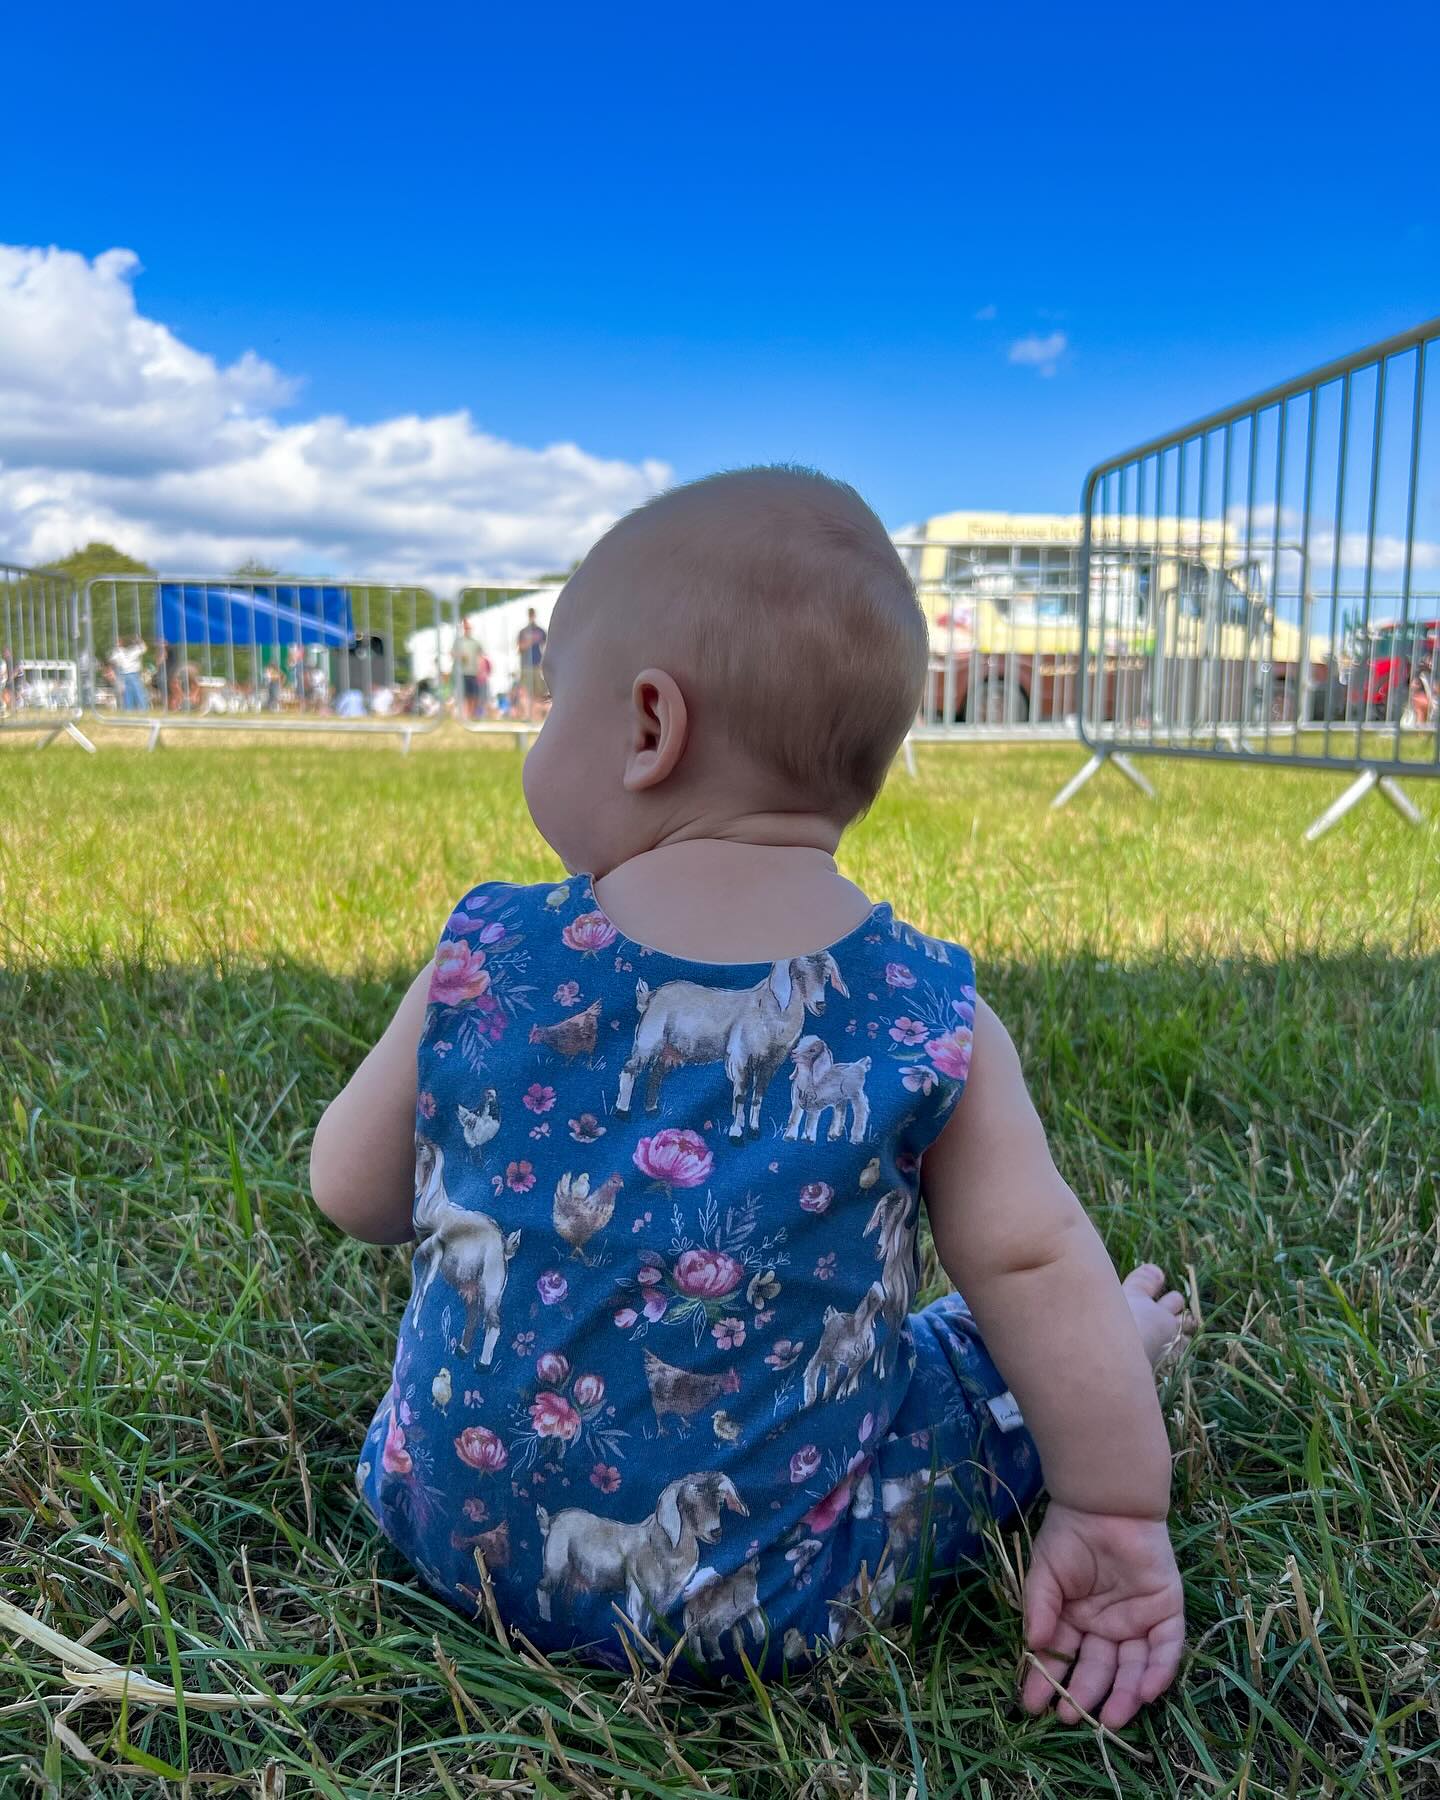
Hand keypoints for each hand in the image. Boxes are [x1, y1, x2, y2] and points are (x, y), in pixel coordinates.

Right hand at [1020, 1502, 1183, 1729]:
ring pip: (1133, 1667)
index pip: (1063, 1658)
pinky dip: (1159, 1672)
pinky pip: (1166, 1649)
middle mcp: (1107, 1627)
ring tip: (1110, 1719)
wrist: (1104, 1502)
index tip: (1032, 1705)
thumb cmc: (1070, 1534)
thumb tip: (1031, 1645)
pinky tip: (1146, 1694)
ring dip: (1123, 1695)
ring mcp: (1137, 1622)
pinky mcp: (1166, 1612)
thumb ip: (1040, 1608)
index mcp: (1076, 1619)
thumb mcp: (1044, 1573)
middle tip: (1070, 1718)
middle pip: (1098, 1668)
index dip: (1047, 1681)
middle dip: (1084, 1695)